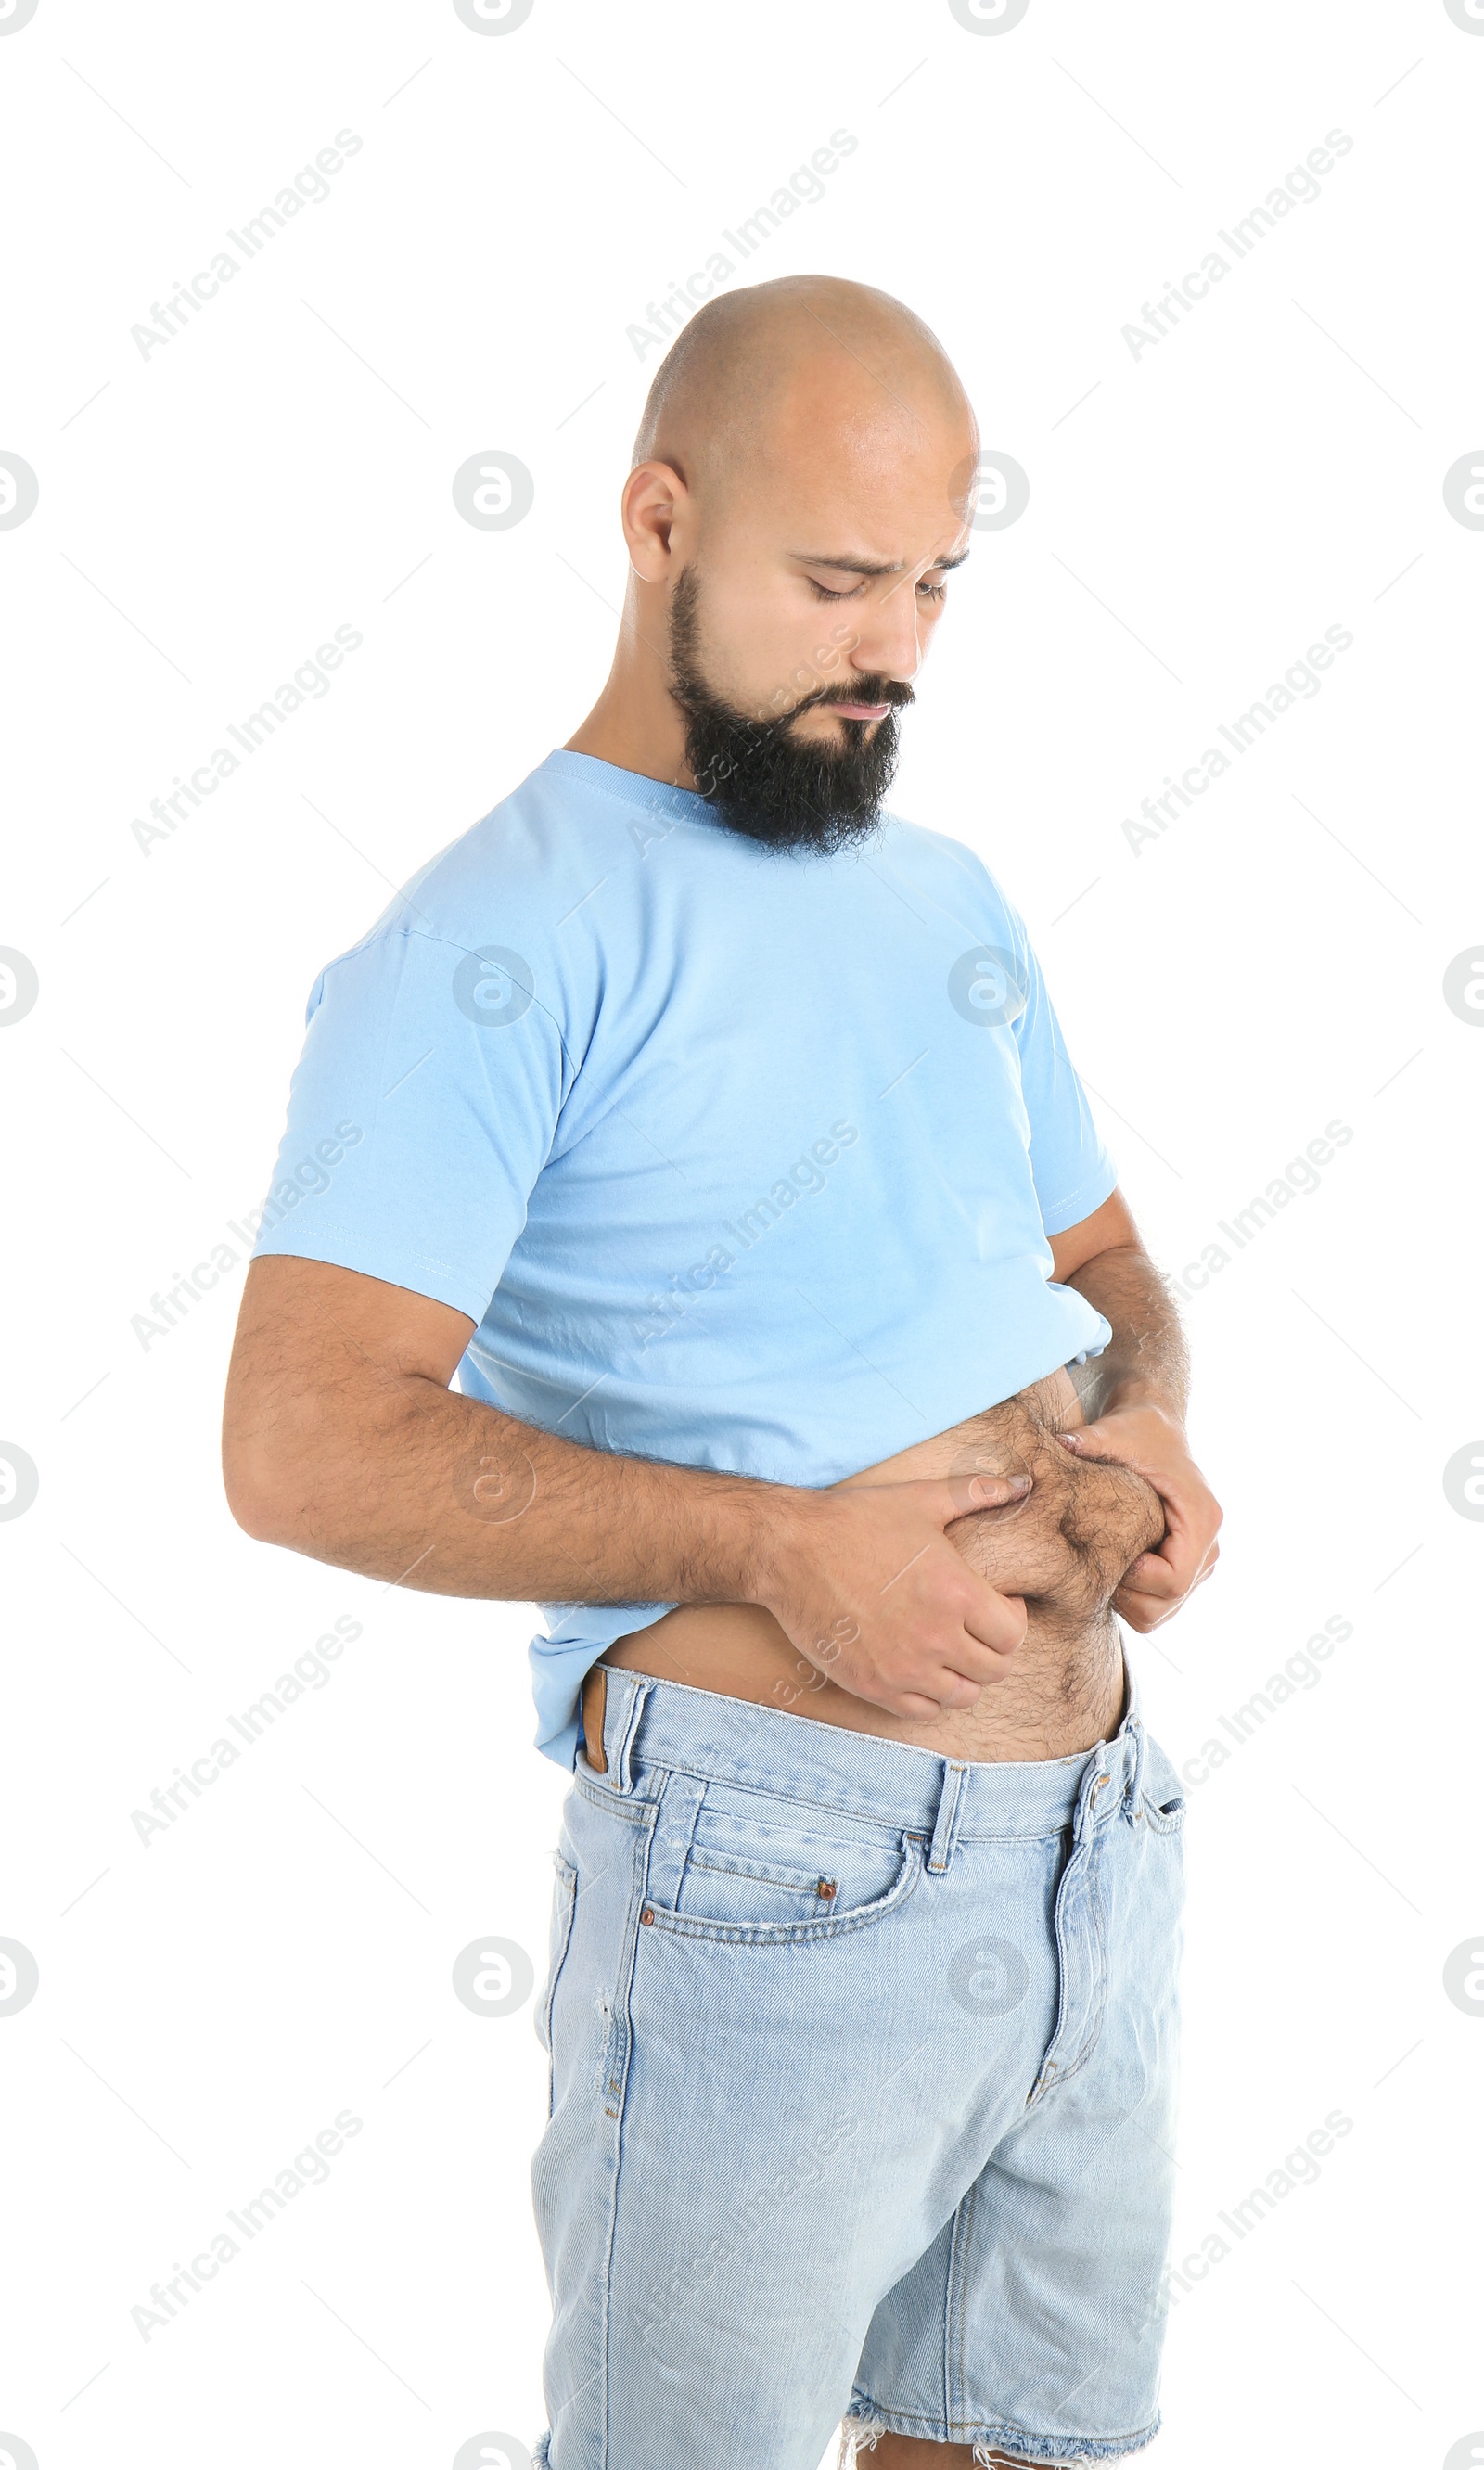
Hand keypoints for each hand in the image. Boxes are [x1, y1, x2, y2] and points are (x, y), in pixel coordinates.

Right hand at [756, 1474, 1031, 1716]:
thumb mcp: (920, 1500)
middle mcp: (934, 1638)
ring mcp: (902, 1667)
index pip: (1013, 1635)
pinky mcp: (871, 1684)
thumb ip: (976, 1492)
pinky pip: (922, 1711)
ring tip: (949, 1649)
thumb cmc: (855, 1521)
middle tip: (976, 1628)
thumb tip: (1023, 1481)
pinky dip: (929, 1695)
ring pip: (962, 1696)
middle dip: (993, 1649)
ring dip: (963, 1676)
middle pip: (994, 1671)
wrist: (787, 1550)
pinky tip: (919, 1666)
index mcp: (955, 1593)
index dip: (1012, 1619)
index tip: (997, 1604)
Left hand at [1055, 1403, 1220, 1630]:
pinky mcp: (1186, 1568)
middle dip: (1127, 1594)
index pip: (1174, 1580)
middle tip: (1097, 1564)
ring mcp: (1200, 1561)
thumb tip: (1060, 1443)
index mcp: (1201, 1518)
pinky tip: (1113, 1567)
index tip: (1110, 1555)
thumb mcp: (1116, 1431)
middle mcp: (1209, 1544)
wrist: (1156, 1428)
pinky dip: (1133, 1599)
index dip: (1136, 1579)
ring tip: (1104, 1565)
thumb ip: (1091, 1440)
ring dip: (1128, 1600)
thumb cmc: (1137, 1430)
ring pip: (1162, 1612)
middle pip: (1168, 1604)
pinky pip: (1159, 1606)